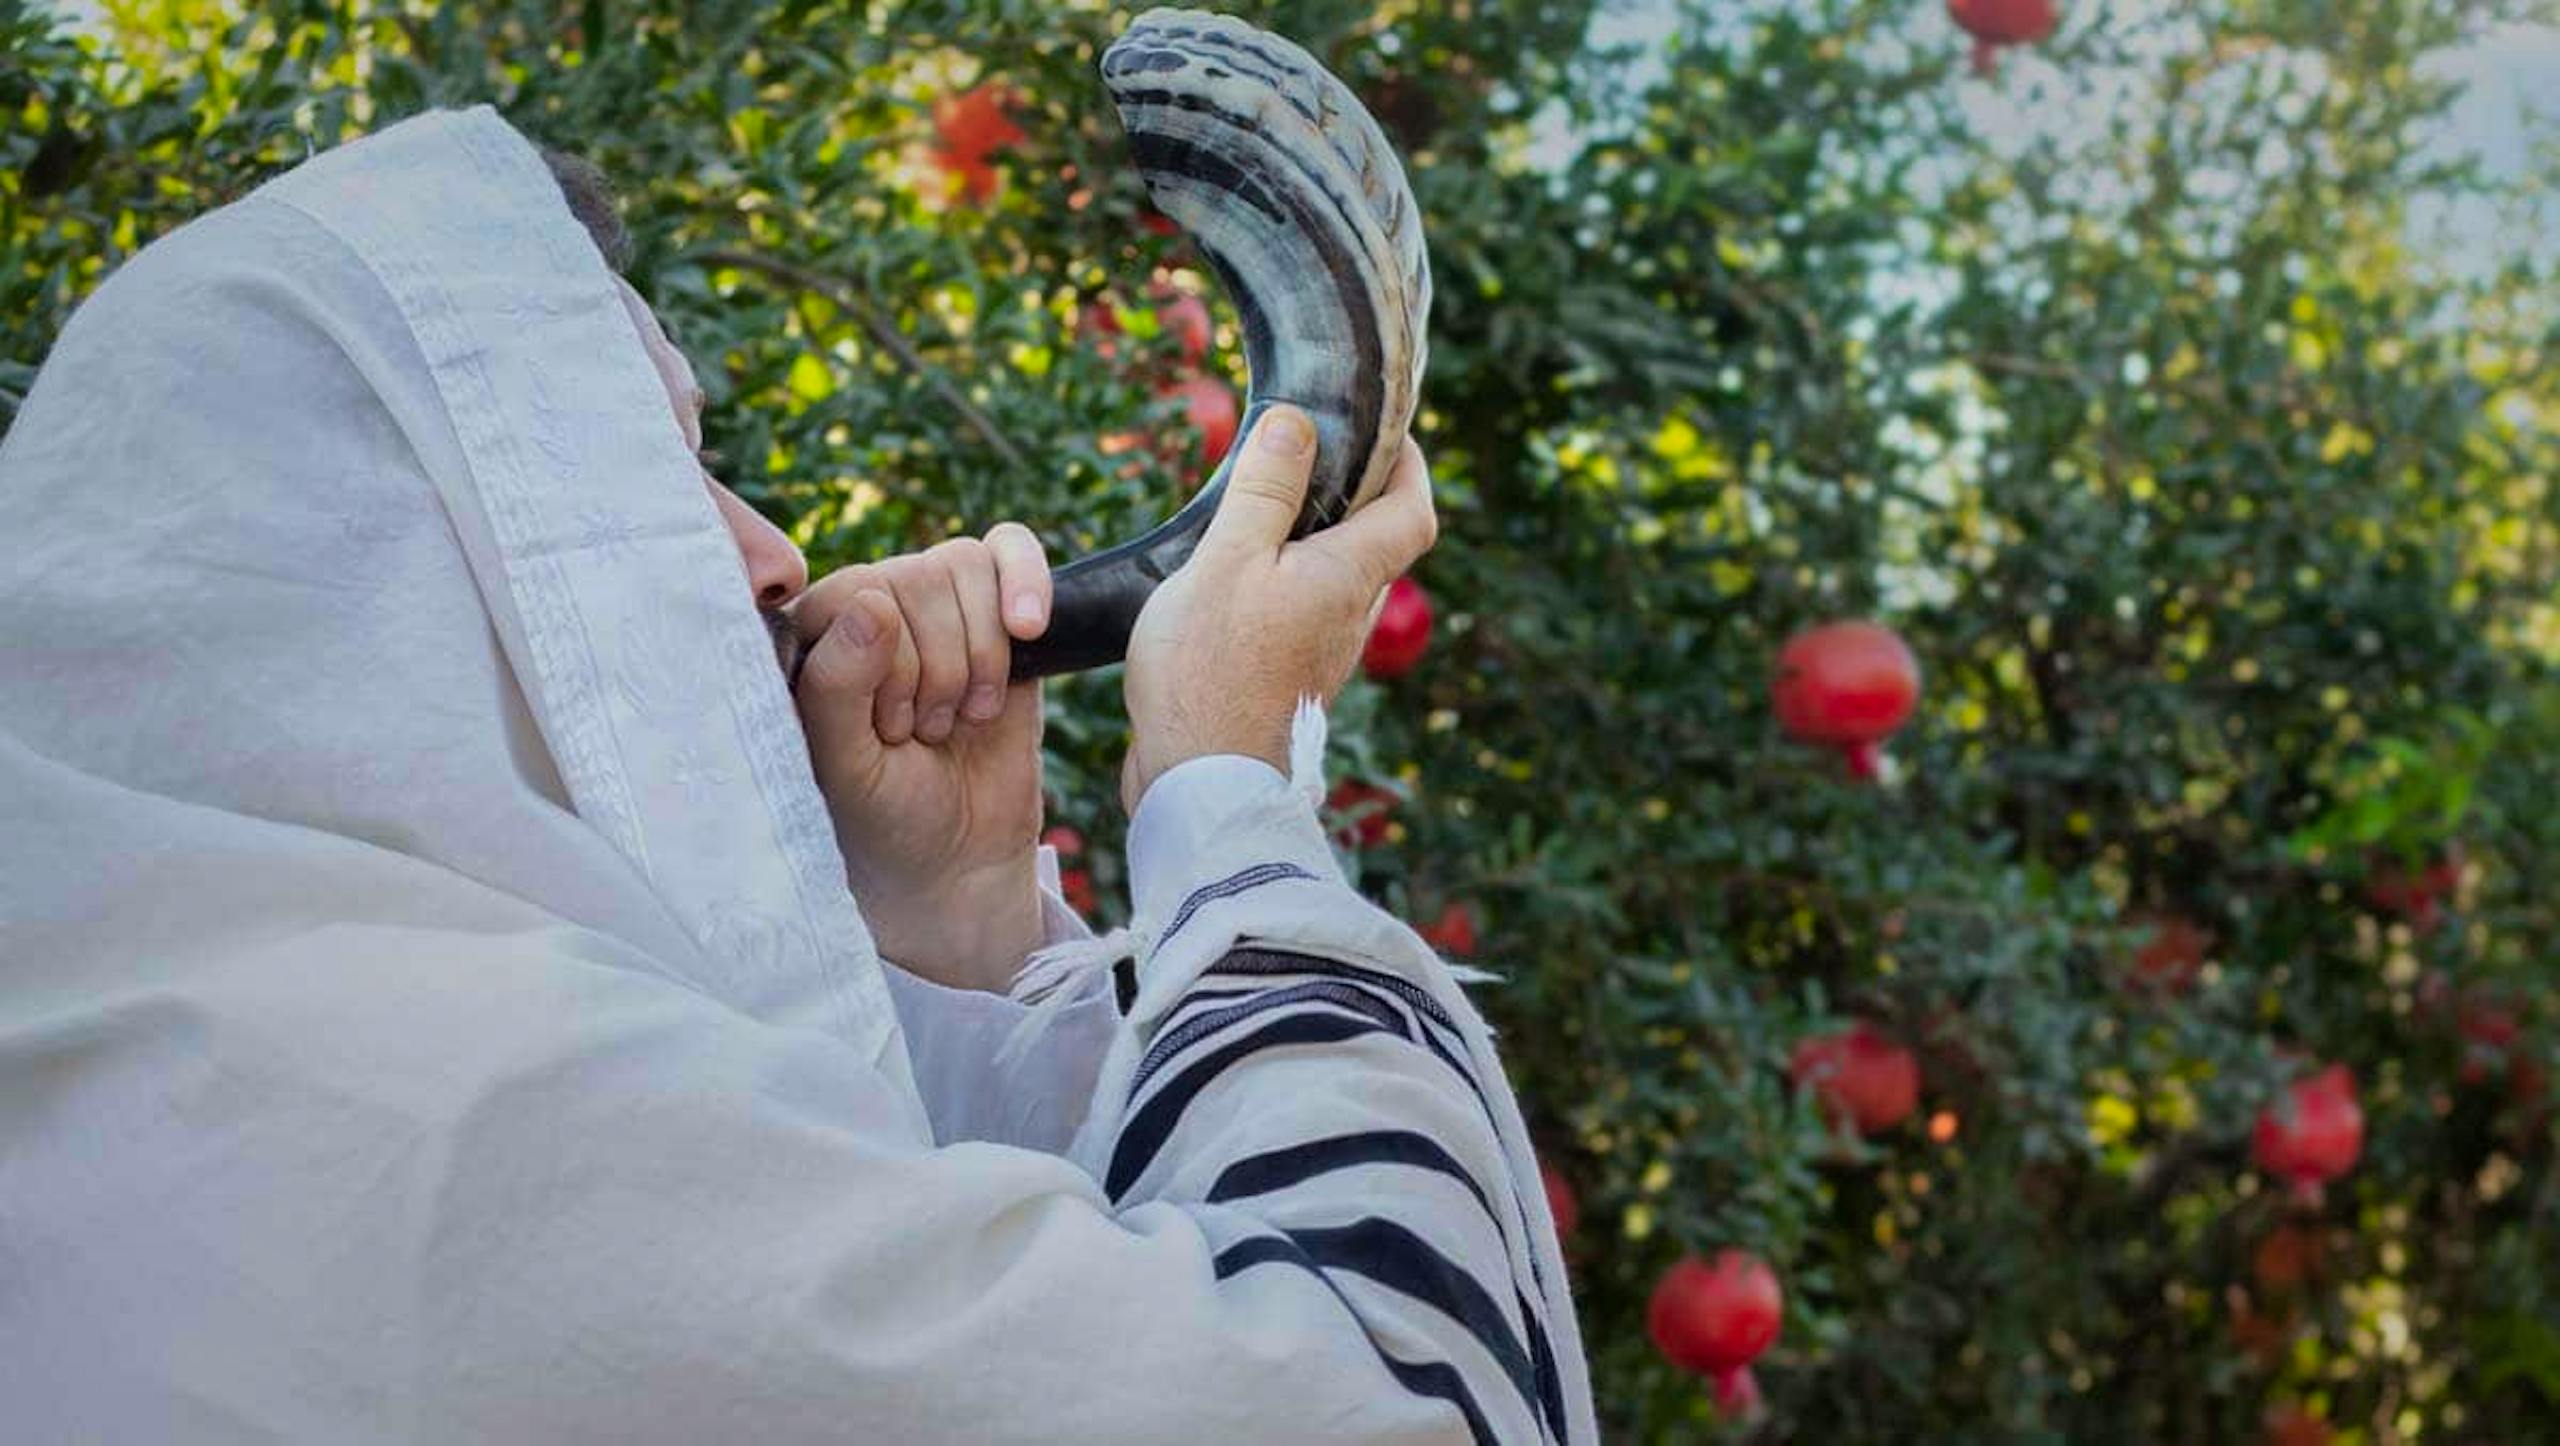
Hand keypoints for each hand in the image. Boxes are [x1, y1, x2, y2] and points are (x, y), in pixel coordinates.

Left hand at [790, 524, 1054, 991]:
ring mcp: (932, 606)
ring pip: (963, 568)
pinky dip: (1025, 581)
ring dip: (980, 656)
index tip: (890, 731)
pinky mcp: (995, 613)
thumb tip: (875, 603)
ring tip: (964, 715)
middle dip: (937, 670)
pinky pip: (1007, 548)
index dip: (888, 663)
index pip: (855, 594)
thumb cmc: (882, 816)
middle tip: (926, 732)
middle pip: (916, 577)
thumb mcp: (845, 767)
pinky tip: (1028, 629)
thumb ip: (839, 687)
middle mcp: (866, 607)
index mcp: (811, 637)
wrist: (960, 856)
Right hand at [1121, 405, 1436, 811]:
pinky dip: (1283, 584)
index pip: (1414, 510)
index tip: (1382, 431)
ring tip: (1255, 512)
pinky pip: (1302, 616)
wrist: (1199, 786)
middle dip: (1353, 494)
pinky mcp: (1289, 682)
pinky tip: (1230, 583)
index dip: (1409, 464)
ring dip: (1311, 541)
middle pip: (1377, 543)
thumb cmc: (1211, 673)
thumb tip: (1297, 422)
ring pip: (1337, 582)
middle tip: (1302, 457)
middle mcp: (1350, 618)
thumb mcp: (1228, 560)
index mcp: (1350, 578)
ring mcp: (1323, 655)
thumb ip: (1265, 490)